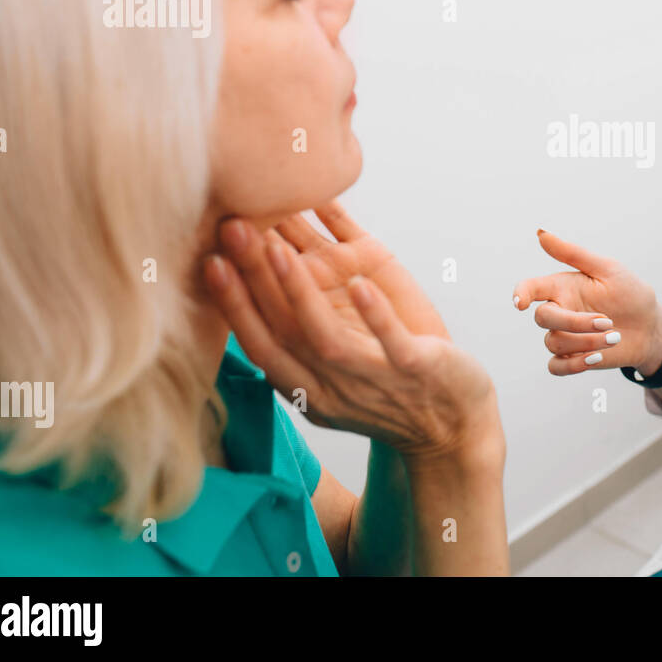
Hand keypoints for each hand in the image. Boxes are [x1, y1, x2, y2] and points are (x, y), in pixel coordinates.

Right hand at [203, 203, 498, 460]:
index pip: (259, 340)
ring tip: (278, 249)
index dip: (231, 303)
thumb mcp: (341, 355)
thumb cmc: (392, 385)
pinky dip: (375, 315)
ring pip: (324, 337)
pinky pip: (391, 343)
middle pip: (280, 330)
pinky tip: (361, 283)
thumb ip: (311, 317)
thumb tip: (279, 256)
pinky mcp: (415, 369)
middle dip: (252, 281)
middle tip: (231, 230)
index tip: (208, 260)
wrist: (452, 431)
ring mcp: (372, 378)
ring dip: (299, 292)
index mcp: (307, 382)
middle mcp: (331, 384)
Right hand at [511, 229, 661, 376]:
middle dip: (575, 322)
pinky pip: (556, 366)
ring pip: (554, 342)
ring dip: (585, 343)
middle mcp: (560, 311)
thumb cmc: (630, 293)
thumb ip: (573, 253)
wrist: (650, 326)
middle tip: (607, 321)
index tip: (521, 303)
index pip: (531, 288)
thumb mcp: (607, 269)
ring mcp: (565, 336)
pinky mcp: (574, 358)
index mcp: (562, 287)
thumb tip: (540, 233)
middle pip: (543, 318)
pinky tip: (597, 358)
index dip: (521, 294)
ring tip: (615, 337)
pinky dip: (573, 365)